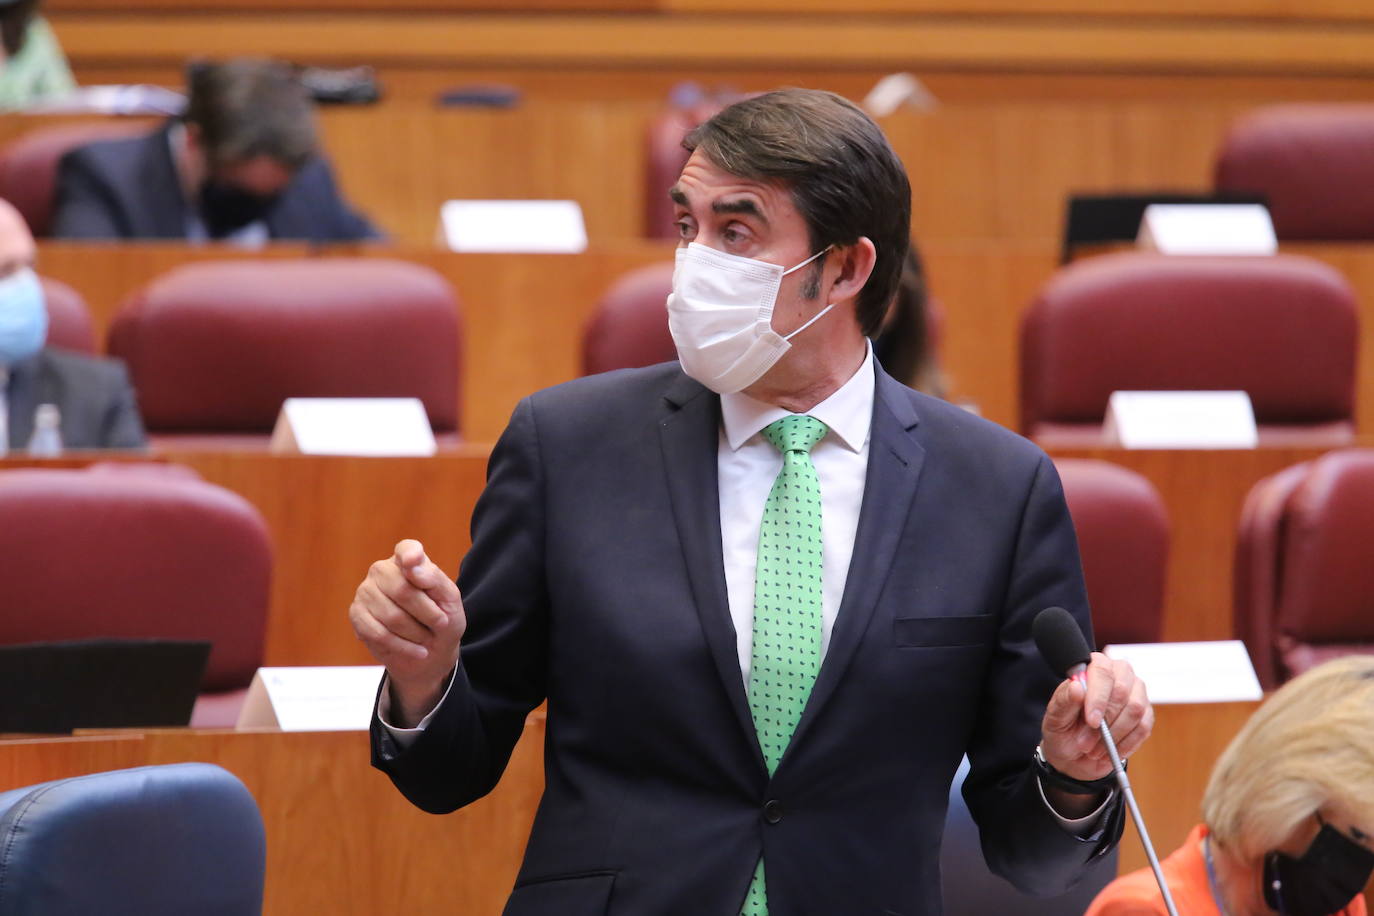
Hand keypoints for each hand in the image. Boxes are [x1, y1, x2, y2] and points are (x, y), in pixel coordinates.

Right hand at [349, 539, 465, 724]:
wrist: (431, 651)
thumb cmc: (442, 619)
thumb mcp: (450, 599)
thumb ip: (433, 578)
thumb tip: (411, 565)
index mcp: (406, 559)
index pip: (407, 549)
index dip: (411, 556)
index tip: (413, 563)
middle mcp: (382, 570)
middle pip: (402, 590)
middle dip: (427, 613)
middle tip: (441, 623)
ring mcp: (365, 591)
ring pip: (391, 616)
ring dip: (417, 633)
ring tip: (427, 638)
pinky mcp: (356, 615)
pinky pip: (378, 634)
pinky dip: (403, 646)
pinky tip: (418, 651)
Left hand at [1040, 652, 1152, 781]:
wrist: (1075, 752)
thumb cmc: (1063, 727)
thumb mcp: (1056, 716)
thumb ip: (1064, 700)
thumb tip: (1077, 687)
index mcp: (1093, 666)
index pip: (1102, 671)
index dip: (1098, 697)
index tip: (1091, 721)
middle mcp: (1119, 673)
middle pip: (1122, 691)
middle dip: (1105, 722)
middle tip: (1086, 743)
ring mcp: (1136, 692)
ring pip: (1135, 710)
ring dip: (1114, 736)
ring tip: (1094, 750)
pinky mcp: (1146, 713)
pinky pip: (1143, 728)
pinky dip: (1125, 744)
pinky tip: (1110, 751)